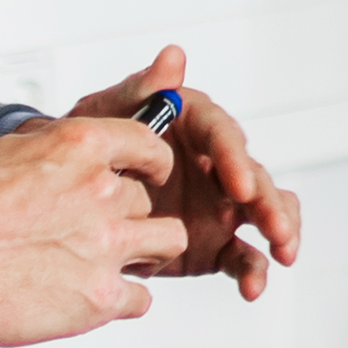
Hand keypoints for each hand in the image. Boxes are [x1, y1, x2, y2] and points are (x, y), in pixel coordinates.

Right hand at [0, 115, 180, 347]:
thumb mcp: (13, 150)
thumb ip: (62, 147)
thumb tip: (89, 149)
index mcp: (82, 148)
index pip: (151, 146)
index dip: (153, 164)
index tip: (150, 173)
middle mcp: (102, 193)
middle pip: (148, 202)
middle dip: (128, 217)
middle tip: (96, 233)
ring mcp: (106, 247)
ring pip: (167, 244)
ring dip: (144, 254)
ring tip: (109, 262)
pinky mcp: (100, 297)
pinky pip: (142, 299)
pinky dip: (122, 300)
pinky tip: (90, 297)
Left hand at [66, 45, 304, 294]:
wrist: (65, 194)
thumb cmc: (88, 145)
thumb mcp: (105, 113)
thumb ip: (142, 91)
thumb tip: (172, 59)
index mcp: (195, 127)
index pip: (224, 138)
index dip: (236, 161)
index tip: (239, 186)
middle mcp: (216, 165)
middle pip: (255, 178)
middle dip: (270, 203)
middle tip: (275, 227)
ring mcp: (219, 205)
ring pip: (263, 214)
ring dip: (279, 232)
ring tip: (282, 255)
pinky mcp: (213, 242)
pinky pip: (241, 256)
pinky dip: (253, 271)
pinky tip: (252, 288)